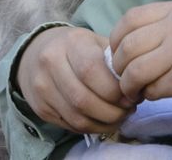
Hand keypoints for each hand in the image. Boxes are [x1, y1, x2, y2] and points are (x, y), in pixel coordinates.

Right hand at [16, 26, 132, 135]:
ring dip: (104, 123)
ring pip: (77, 117)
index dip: (114, 89)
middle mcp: (51, 64)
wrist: (36, 53)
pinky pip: (70, 125)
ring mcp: (43, 88)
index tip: (130, 94)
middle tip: (128, 110)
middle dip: (112, 111)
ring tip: (119, 117)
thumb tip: (135, 85)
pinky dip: (92, 127)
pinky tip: (103, 121)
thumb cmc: (75, 47)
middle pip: (83, 99)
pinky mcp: (40, 108)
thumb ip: (113, 59)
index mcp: (70, 43)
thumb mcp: (95, 42)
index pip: (91, 71)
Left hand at [110, 0, 171, 109]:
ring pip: (135, 71)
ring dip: (130, 85)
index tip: (117, 53)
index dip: (116, 39)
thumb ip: (165, 23)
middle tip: (123, 78)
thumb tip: (129, 42)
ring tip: (135, 91)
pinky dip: (149, 95)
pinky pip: (152, 89)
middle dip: (119, 67)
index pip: (130, 19)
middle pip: (128, 46)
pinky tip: (155, 94)